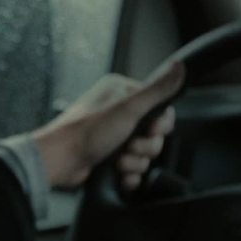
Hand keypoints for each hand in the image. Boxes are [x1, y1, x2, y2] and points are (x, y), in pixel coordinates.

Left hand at [33, 61, 184, 189]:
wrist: (61, 160)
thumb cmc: (87, 132)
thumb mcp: (128, 108)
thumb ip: (157, 90)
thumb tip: (179, 66)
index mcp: (121, 92)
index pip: (160, 107)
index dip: (161, 125)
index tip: (151, 130)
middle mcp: (117, 110)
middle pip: (154, 134)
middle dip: (145, 147)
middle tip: (129, 146)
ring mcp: (112, 134)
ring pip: (144, 153)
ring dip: (134, 162)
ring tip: (118, 160)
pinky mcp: (108, 155)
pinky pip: (133, 168)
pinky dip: (128, 174)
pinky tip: (119, 174)